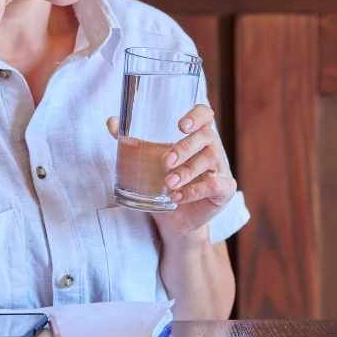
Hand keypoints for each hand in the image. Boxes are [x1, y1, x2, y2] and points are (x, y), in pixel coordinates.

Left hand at [105, 104, 235, 241]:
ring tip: (168, 183)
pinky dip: (193, 191)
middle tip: (165, 161)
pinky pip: (214, 185)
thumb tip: (111, 121)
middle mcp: (212, 148)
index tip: (181, 125)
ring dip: (187, 171)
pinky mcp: (224, 190)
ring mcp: (221, 168)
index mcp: (197, 136)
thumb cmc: (163, 185)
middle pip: (207, 136)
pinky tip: (176, 197)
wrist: (174, 222)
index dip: (197, 115)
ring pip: (210, 159)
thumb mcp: (147, 162)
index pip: (205, 115)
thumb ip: (132, 141)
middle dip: (185, 147)